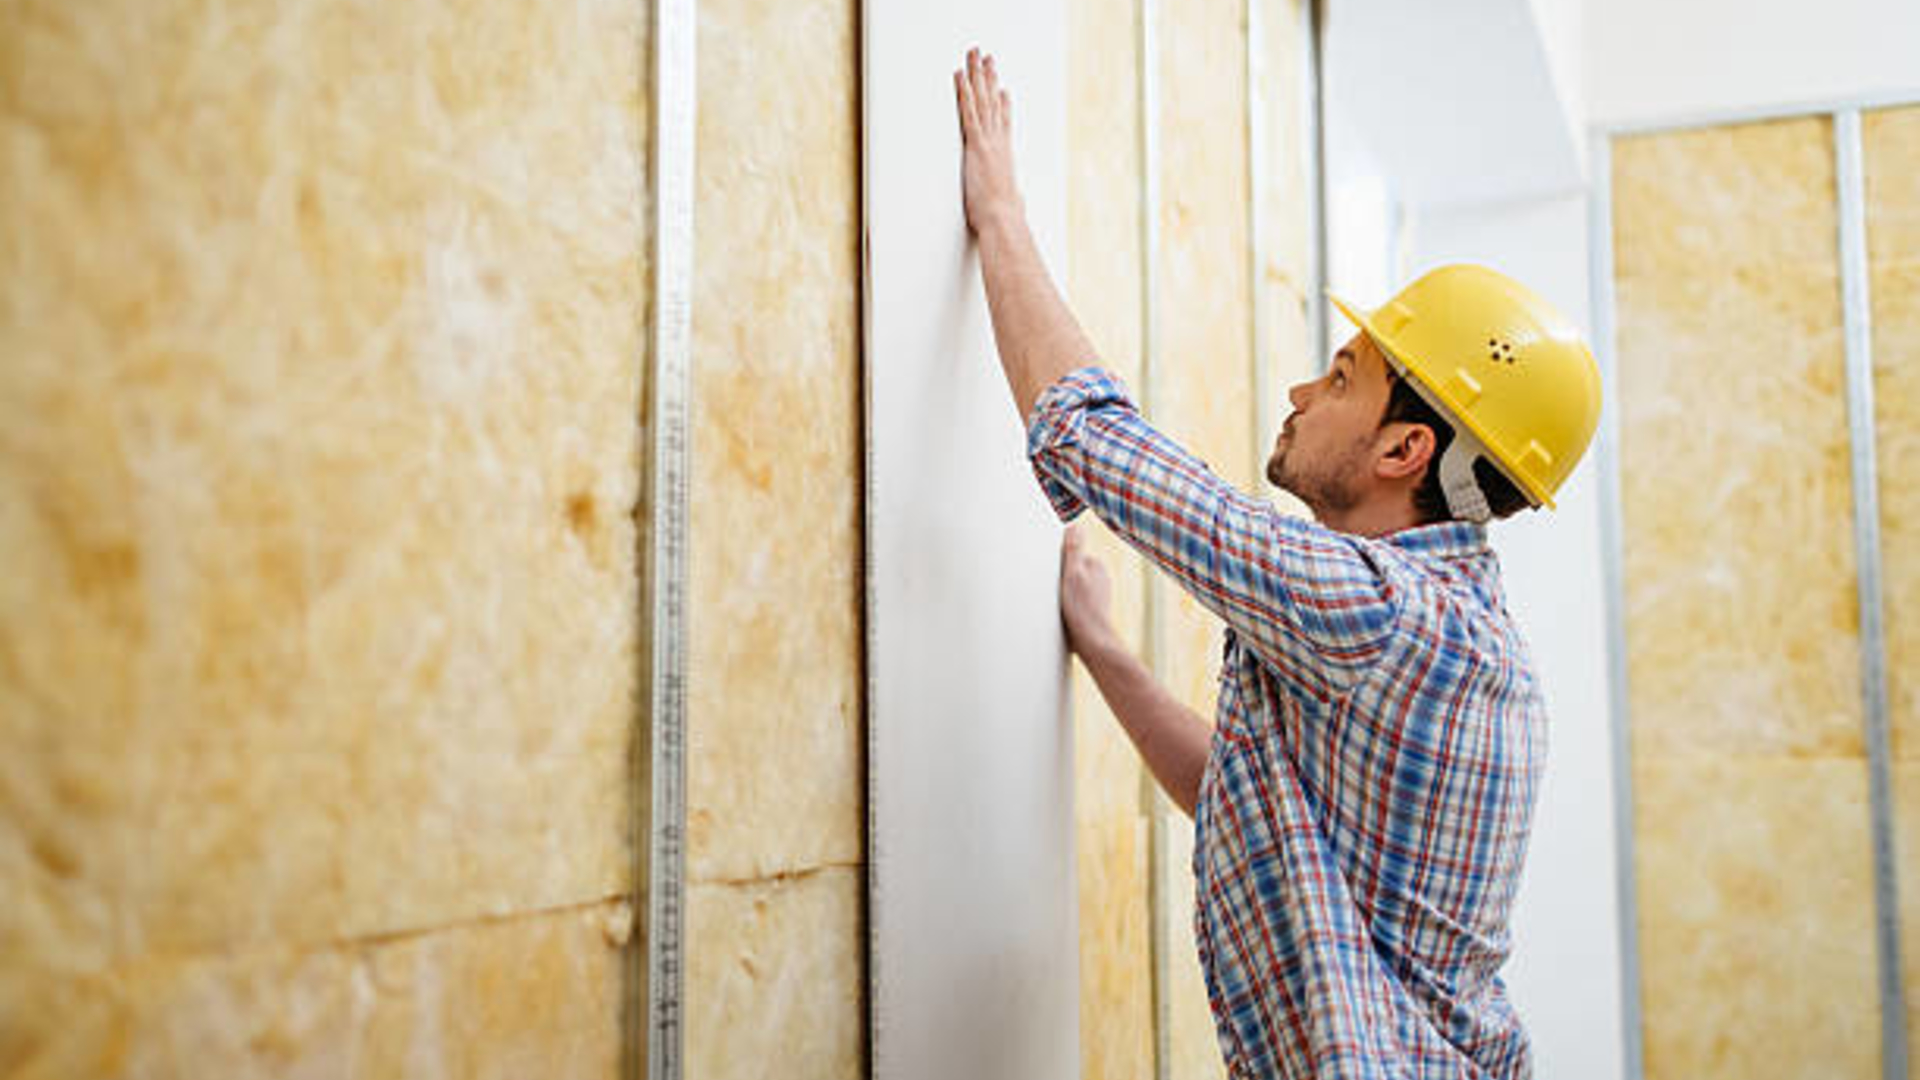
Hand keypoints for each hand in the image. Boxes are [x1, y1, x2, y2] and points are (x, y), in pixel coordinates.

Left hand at [953, 47, 1024, 235]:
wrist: (1003, 221)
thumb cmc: (1005, 218)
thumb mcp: (1010, 204)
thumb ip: (1011, 198)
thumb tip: (1016, 203)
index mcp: (1005, 156)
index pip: (1004, 124)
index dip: (1003, 105)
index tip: (1003, 90)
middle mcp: (999, 143)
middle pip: (994, 104)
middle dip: (990, 79)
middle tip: (988, 59)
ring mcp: (989, 142)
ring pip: (982, 100)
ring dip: (977, 76)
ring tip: (974, 56)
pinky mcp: (977, 145)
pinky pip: (968, 112)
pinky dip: (964, 92)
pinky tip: (960, 76)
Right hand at [1059, 526, 1116, 657]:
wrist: (1092, 641)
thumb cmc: (1081, 609)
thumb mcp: (1072, 574)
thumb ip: (1074, 549)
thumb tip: (1075, 526)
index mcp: (1097, 565)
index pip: (1072, 555)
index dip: (1059, 564)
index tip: (1054, 576)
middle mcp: (1101, 578)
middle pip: (1072, 570)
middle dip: (1062, 578)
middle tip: (1057, 593)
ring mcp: (1098, 594)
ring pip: (1074, 586)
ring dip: (1064, 593)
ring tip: (1061, 606)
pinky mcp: (1093, 608)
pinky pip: (1076, 601)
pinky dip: (1069, 605)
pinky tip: (1065, 614)